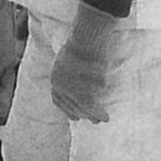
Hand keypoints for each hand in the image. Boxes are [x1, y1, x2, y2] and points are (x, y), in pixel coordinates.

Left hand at [50, 2, 122, 122]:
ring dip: (93, 116)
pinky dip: (100, 113)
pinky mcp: (85, 92)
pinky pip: (93, 106)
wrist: (88, 39)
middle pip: (72, 106)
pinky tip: (106, 117)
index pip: (58, 99)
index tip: (75, 116)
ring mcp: (73, 91)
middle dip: (82, 114)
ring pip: (83, 109)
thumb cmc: (82, 42)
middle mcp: (61, 87)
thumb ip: (71, 69)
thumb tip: (80, 75)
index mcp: (55, 78)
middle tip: (93, 120)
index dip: (67, 109)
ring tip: (101, 120)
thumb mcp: (70, 56)